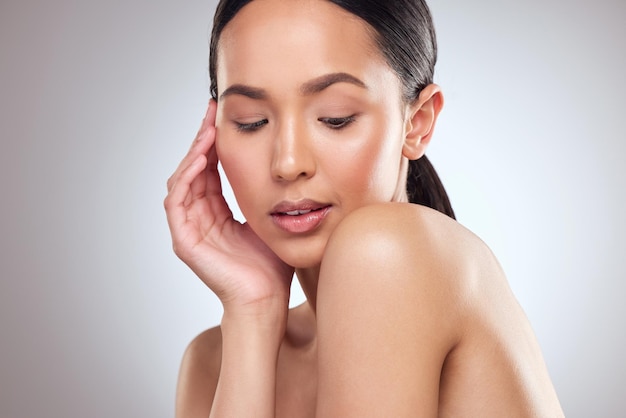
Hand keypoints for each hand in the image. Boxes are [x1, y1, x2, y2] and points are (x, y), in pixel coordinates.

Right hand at [164, 101, 293, 314]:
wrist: (267, 299)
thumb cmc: (273, 264)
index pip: (211, 169)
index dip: (214, 142)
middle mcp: (200, 217)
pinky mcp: (184, 241)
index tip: (223, 114)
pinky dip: (186, 179)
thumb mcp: (269, 219)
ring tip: (208, 132)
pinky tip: (201, 159)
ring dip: (193, 154)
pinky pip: (177, 202)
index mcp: (217, 212)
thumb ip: (264, 194)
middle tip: (212, 111)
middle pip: (194, 169)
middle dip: (202, 139)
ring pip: (183, 181)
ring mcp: (189, 229)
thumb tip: (280, 165)